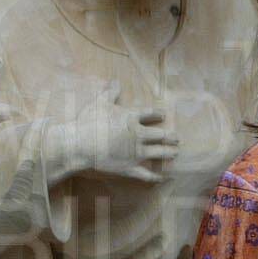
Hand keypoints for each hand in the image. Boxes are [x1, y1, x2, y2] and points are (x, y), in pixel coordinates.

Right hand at [56, 104, 178, 181]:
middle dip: (170, 136)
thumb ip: (110, 92)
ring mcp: (136, 153)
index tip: (164, 115)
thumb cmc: (89, 122)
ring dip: (169, 152)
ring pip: (159, 153)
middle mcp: (138, 135)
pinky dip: (155, 177)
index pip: (151, 114)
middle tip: (177, 138)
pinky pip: (146, 174)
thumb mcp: (100, 102)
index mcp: (131, 118)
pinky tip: (163, 178)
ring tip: (176, 152)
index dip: (159, 114)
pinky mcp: (129, 168)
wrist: (80, 145)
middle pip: (160, 135)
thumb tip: (115, 80)